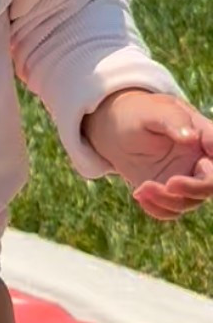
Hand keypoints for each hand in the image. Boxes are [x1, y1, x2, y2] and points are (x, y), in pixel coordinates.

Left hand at [82, 90, 212, 219]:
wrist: (118, 131)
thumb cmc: (140, 114)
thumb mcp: (154, 111)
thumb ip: (173, 121)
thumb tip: (191, 137)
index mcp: (205, 136)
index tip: (201, 160)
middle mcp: (201, 160)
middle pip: (211, 183)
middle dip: (194, 189)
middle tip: (169, 184)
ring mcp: (186, 179)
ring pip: (191, 201)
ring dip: (168, 201)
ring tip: (142, 189)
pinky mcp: (169, 194)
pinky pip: (172, 210)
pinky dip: (157, 209)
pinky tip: (138, 194)